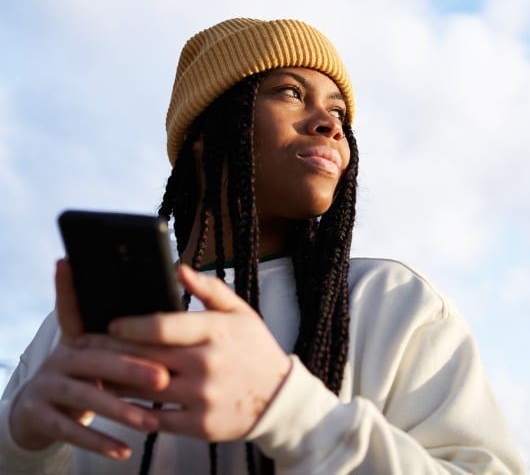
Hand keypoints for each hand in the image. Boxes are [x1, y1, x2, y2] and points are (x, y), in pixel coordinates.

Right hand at [8, 260, 169, 459]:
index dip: (70, 289)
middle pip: (96, 359)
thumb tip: (166, 318)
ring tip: (150, 421)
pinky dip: (99, 442)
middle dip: (131, 368)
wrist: (38, 414)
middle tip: (163, 378)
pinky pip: (70, 430)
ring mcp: (47, 386)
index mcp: (79, 338)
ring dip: (120, 411)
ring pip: (85, 396)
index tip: (70, 267)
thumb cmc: (86, 377)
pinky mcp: (39, 416)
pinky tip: (124, 450)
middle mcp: (61, 357)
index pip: (78, 312)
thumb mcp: (99, 354)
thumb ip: (126, 338)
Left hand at [103, 265, 292, 441]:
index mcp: (217, 331)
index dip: (129, 326)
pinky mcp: (200, 425)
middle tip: (84, 347)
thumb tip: (178, 268)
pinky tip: (118, 405)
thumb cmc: (255, 349)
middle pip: (146, 357)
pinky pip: (156, 419)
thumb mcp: (241, 313)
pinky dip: (133, 412)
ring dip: (115, 382)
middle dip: (110, 351)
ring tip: (93, 373)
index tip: (109, 324)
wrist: (279, 399)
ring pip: (145, 390)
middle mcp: (207, 363)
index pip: (162, 327)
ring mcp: (203, 397)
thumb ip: (210, 289)